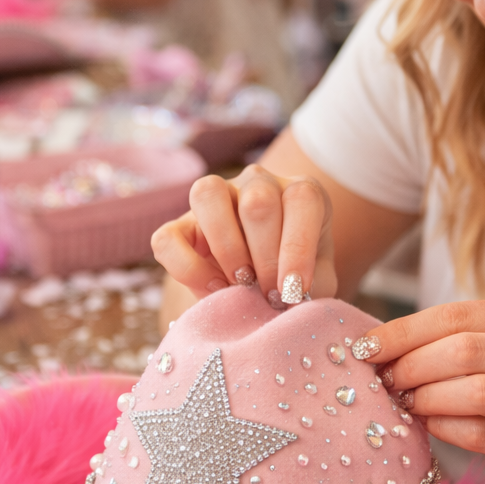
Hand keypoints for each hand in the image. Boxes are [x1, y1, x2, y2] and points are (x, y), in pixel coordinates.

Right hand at [152, 164, 336, 303]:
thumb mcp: (316, 282)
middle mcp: (259, 183)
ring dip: (227, 248)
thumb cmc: (296, 279)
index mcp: (299, 192)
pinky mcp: (180, 224)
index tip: (295, 291)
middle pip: (257, 201)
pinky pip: (168, 237)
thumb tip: (297, 300)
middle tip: (270, 296)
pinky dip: (187, 268)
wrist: (264, 286)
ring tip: (241, 285)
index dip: (298, 247)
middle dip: (266, 258)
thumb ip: (314, 289)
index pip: (301, 199)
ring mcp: (217, 197)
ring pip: (207, 194)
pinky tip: (214, 290)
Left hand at [354, 300, 484, 483]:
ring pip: (476, 390)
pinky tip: (430, 424)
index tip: (367, 346)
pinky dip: (447, 427)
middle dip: (413, 364)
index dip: (406, 330)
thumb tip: (381, 344)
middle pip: (464, 349)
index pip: (458, 314)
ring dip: (428, 397)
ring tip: (405, 402)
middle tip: (386, 380)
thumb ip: (461, 338)